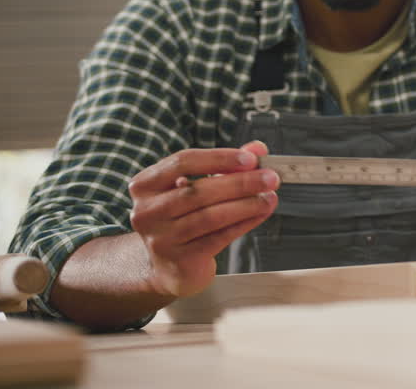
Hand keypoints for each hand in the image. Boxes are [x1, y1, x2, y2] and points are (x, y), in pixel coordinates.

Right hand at [126, 141, 278, 297]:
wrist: (167, 267)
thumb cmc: (183, 220)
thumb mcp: (197, 189)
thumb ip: (225, 167)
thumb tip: (257, 149)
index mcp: (145, 185)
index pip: (183, 162)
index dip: (219, 158)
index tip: (250, 159)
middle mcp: (147, 212)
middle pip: (199, 191)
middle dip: (240, 182)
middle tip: (270, 178)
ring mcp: (161, 238)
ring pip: (210, 216)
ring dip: (246, 204)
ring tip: (269, 197)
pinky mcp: (180, 260)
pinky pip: (219, 237)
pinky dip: (244, 223)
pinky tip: (261, 213)